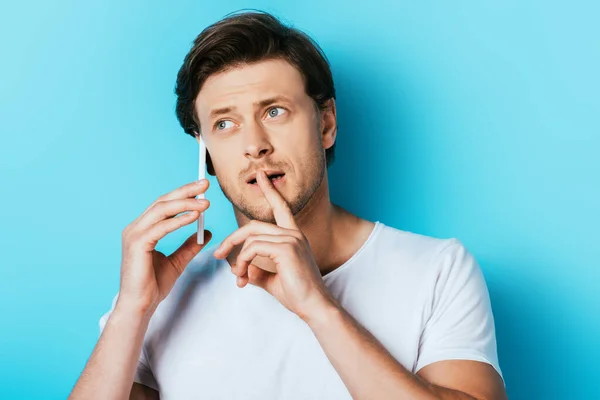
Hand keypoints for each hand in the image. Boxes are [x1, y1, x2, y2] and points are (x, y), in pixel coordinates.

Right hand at [118, 179, 211, 314]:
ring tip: (205, 202)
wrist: (140, 306)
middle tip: (205, 184)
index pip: (164, 205)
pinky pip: (161, 227)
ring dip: (185, 204)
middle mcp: (135, 228)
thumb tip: (206, 232)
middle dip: (186, 191)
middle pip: (162, 202)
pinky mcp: (137, 244)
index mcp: (142, 230)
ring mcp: (134, 234)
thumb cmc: (153, 285)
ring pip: (162, 210)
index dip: (183, 194)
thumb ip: (190, 246)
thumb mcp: (177, 261)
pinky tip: (195, 217)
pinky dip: (179, 220)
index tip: (202, 189)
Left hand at [213, 170, 333, 320]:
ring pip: (250, 238)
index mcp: (293, 236)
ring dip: (237, 259)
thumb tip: (240, 268)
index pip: (281, 208)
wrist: (313, 307)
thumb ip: (257, 270)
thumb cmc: (298, 294)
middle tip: (218, 254)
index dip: (271, 191)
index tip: (262, 177)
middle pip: (253, 226)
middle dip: (232, 239)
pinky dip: (242, 263)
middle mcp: (293, 234)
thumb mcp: (272, 279)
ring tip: (238, 277)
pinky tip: (244, 277)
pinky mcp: (286, 249)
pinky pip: (253, 249)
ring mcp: (291, 239)